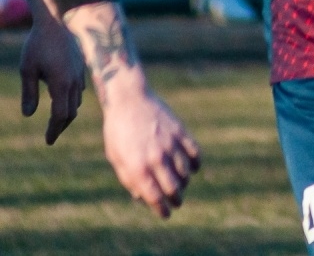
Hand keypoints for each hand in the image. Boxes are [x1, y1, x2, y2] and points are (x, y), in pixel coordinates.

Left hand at [20, 16, 83, 144]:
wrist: (57, 20)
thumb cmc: (38, 44)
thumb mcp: (27, 69)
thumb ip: (29, 93)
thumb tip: (28, 115)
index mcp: (61, 83)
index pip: (61, 115)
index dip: (54, 129)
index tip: (47, 141)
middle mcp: (74, 81)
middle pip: (71, 112)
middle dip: (61, 126)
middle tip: (51, 137)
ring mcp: (79, 74)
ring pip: (77, 101)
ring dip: (67, 113)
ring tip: (56, 121)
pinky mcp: (80, 67)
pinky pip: (79, 90)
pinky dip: (71, 100)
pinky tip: (63, 99)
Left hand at [100, 81, 201, 218]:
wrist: (129, 100)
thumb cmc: (118, 132)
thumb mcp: (116, 158)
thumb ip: (130, 178)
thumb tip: (143, 196)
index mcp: (137, 166)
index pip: (154, 196)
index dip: (161, 209)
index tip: (165, 214)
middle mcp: (156, 158)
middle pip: (173, 187)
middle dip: (176, 199)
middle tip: (176, 202)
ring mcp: (170, 144)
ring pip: (185, 173)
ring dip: (184, 183)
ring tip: (181, 185)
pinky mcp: (181, 132)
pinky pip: (194, 154)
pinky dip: (195, 165)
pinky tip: (191, 169)